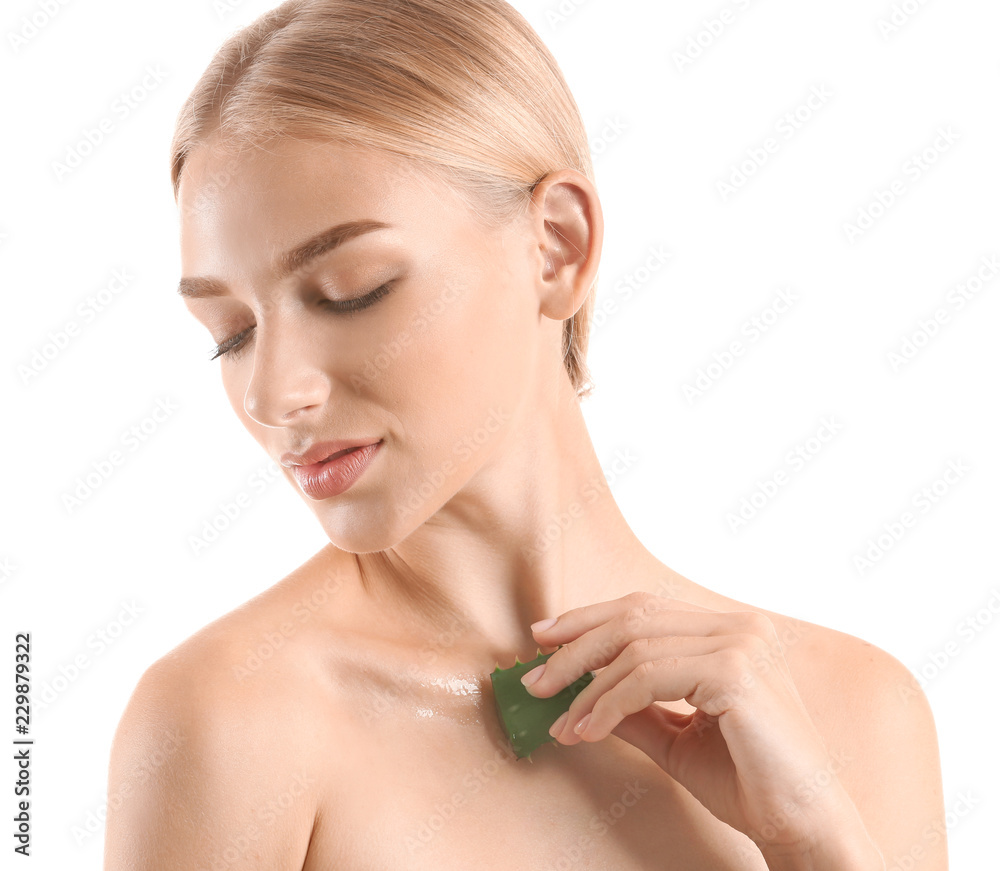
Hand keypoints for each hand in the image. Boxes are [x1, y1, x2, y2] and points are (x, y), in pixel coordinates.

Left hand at [520, 591, 882, 865]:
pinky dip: (608, 704)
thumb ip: (633, 707)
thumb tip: (576, 692)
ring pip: (635, 648)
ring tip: (563, 723)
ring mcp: (741, 644)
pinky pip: (647, 678)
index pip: (647, 608)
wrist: (802, 825)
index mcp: (733, 632)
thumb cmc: (747, 781)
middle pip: (634, 616)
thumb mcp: (675, 737)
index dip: (589, 618)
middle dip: (575, 646)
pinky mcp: (735, 671)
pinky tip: (588, 731)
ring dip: (587, 688)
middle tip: (536, 680)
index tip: (544, 637)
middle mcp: (740, 627)